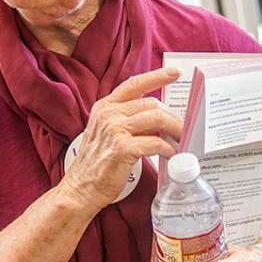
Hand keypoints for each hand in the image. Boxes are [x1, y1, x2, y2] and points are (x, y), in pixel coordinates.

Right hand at [59, 68, 182, 212]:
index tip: (174, 73)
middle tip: (182, 128)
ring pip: (157, 118)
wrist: (80, 189)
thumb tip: (157, 117)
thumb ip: (126, 119)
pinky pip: (156, 143)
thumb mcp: (105, 132)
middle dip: (172, 116)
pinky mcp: (123, 148)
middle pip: (152, 104)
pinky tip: (170, 154)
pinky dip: (168, 149)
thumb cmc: (96, 164)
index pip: (134, 84)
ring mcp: (115, 130)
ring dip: (174, 130)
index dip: (157, 76)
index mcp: (105, 107)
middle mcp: (109, 114)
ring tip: (180, 140)